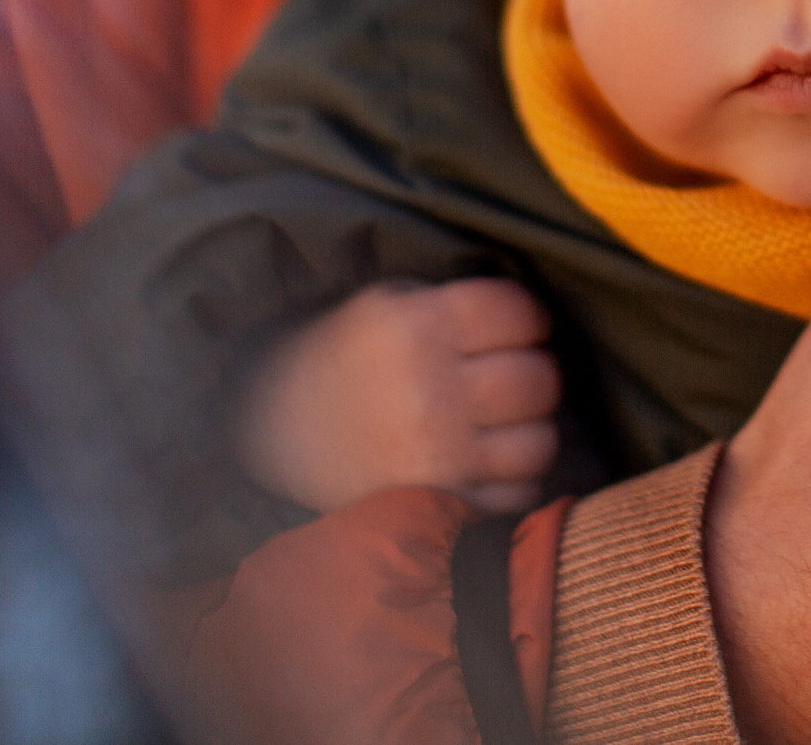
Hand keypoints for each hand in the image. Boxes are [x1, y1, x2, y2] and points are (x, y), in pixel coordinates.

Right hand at [236, 278, 559, 515]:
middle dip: (532, 374)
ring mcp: (436, 456)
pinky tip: (486, 463)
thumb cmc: (342, 357)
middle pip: (537, 380)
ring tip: (501, 422)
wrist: (272, 432)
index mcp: (414, 328)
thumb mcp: (385, 304)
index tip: (518, 328)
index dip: (528, 319)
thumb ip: (456, 304)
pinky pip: (517, 494)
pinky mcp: (438, 506)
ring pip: (538, 442)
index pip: (518, 313)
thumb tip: (534, 321)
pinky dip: (513, 481)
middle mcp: (429, 392)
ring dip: (528, 430)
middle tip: (510, 376)